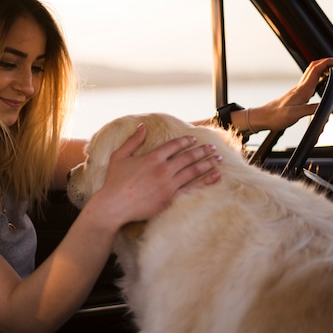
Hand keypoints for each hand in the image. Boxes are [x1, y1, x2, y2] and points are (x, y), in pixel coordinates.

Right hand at [88, 123, 221, 226]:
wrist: (114, 206)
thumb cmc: (114, 182)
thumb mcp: (119, 156)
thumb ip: (132, 141)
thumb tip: (142, 126)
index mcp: (152, 157)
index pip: (174, 145)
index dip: (185, 141)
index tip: (194, 139)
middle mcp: (163, 169)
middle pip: (188, 156)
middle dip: (202, 151)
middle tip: (213, 147)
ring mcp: (168, 184)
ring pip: (193, 171)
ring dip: (207, 163)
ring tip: (218, 159)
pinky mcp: (170, 198)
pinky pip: (193, 188)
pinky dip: (206, 181)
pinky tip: (216, 176)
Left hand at [246, 57, 332, 131]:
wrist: (262, 118)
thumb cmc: (275, 116)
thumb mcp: (294, 115)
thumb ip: (311, 109)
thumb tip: (326, 107)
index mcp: (302, 90)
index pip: (317, 70)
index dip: (329, 63)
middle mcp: (300, 87)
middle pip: (315, 67)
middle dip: (329, 63)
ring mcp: (298, 91)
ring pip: (312, 74)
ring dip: (324, 70)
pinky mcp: (296, 96)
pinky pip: (310, 82)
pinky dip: (318, 79)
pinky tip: (321, 86)